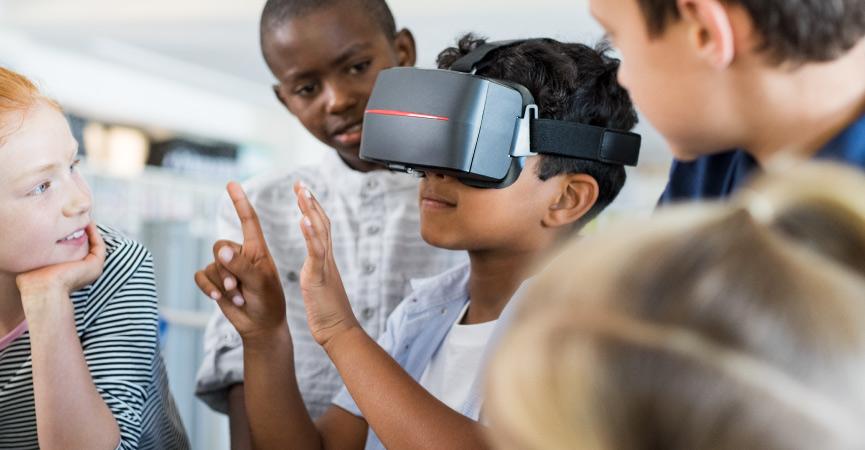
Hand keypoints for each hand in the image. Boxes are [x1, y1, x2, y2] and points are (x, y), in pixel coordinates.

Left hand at [16, 223, 105, 298]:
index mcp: (70, 272)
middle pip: (86, 247)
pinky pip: (99, 245)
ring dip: (90, 231)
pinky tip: (87, 223)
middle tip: (76, 217)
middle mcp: (83, 270)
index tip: (64, 223)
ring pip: (94, 245)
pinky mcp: (96, 265)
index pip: (75, 251)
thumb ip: (37, 252)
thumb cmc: (33, 279)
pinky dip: (95, 234)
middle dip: (82, 232)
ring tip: (83, 217)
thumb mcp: (34, 261)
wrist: (42, 288)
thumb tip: (28, 239)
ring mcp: (91, 268)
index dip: (72, 236)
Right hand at [194, 182, 287, 340]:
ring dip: (222, 283)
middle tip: (239, 287)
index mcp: (257, 248)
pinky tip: (219, 298)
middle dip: (226, 268)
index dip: (239, 201)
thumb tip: (220, 250)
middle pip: (220, 245)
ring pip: (211, 264)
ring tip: (238, 296)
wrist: (261, 325)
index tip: (231, 183)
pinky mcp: (215, 281)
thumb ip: (241, 265)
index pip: (248, 220)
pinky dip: (208, 288)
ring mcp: (226, 267)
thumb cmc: (268, 301)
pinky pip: (201, 276)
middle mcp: (240, 254)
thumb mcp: (260, 282)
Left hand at [293, 181, 359, 349]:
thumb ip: (318, 274)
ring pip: (320, 232)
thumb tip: (316, 269)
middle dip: (311, 202)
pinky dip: (310, 233)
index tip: (303, 193)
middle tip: (300, 184)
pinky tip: (302, 218)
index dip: (312, 210)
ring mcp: (325, 267)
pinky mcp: (319, 277)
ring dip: (310, 210)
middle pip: (322, 223)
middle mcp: (327, 260)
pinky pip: (316, 251)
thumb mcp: (320, 288)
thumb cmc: (329, 316)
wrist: (339, 333)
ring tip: (301, 192)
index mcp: (324, 261)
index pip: (320, 229)